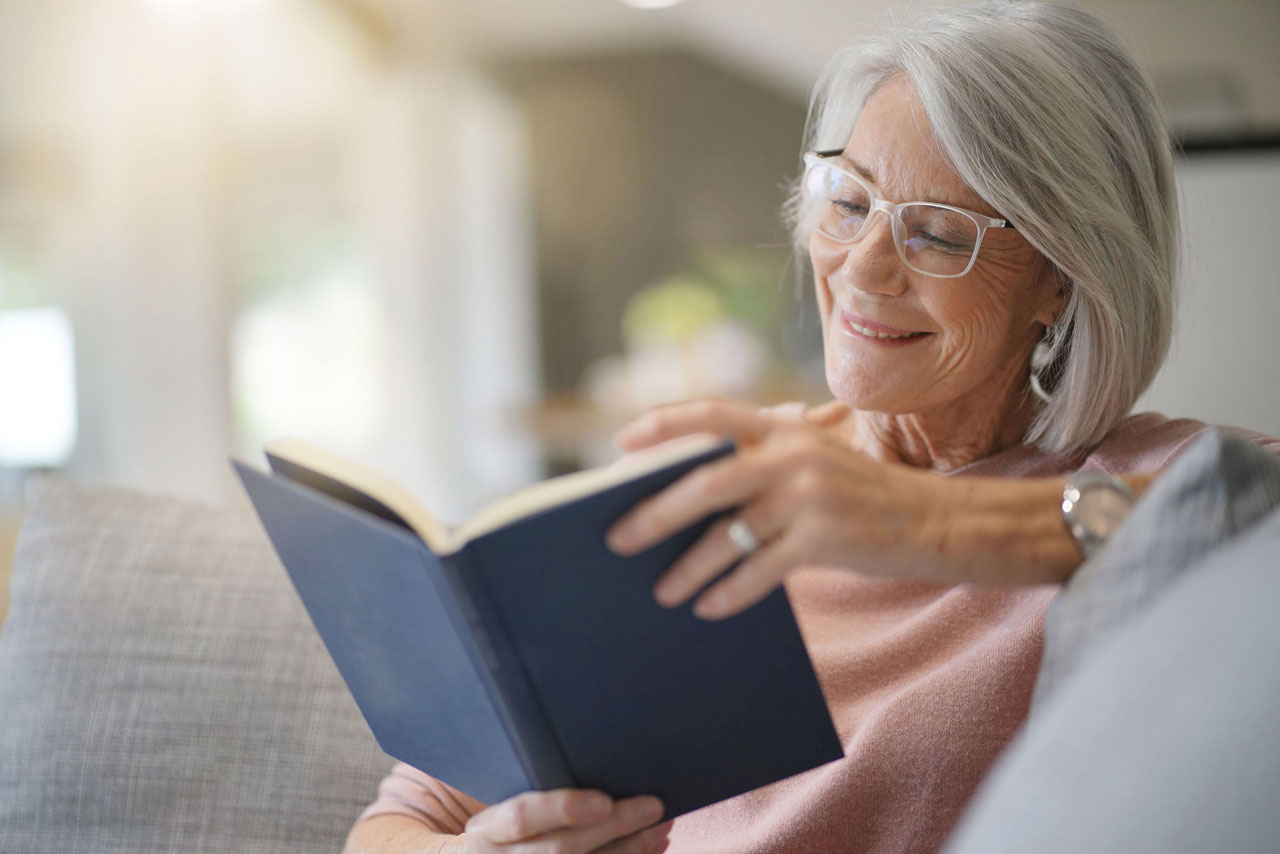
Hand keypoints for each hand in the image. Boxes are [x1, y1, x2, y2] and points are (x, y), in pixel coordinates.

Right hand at [459, 789, 672, 853]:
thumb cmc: (495, 826)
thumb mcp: (495, 800)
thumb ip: (529, 782)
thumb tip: (588, 745)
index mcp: (487, 830)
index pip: (522, 817)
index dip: (563, 809)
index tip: (603, 800)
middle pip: (562, 849)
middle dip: (613, 828)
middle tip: (653, 806)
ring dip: (629, 852)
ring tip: (660, 828)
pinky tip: (650, 850)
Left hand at [605, 398, 956, 618]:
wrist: (935, 520)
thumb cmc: (859, 496)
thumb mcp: (812, 461)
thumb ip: (761, 466)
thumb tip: (683, 502)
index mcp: (783, 428)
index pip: (712, 413)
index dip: (663, 424)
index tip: (620, 443)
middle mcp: (792, 454)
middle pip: (706, 482)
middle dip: (655, 514)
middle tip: (618, 540)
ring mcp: (808, 495)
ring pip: (728, 535)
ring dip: (688, 569)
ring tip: (663, 591)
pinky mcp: (825, 537)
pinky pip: (759, 571)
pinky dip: (729, 593)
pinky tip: (708, 608)